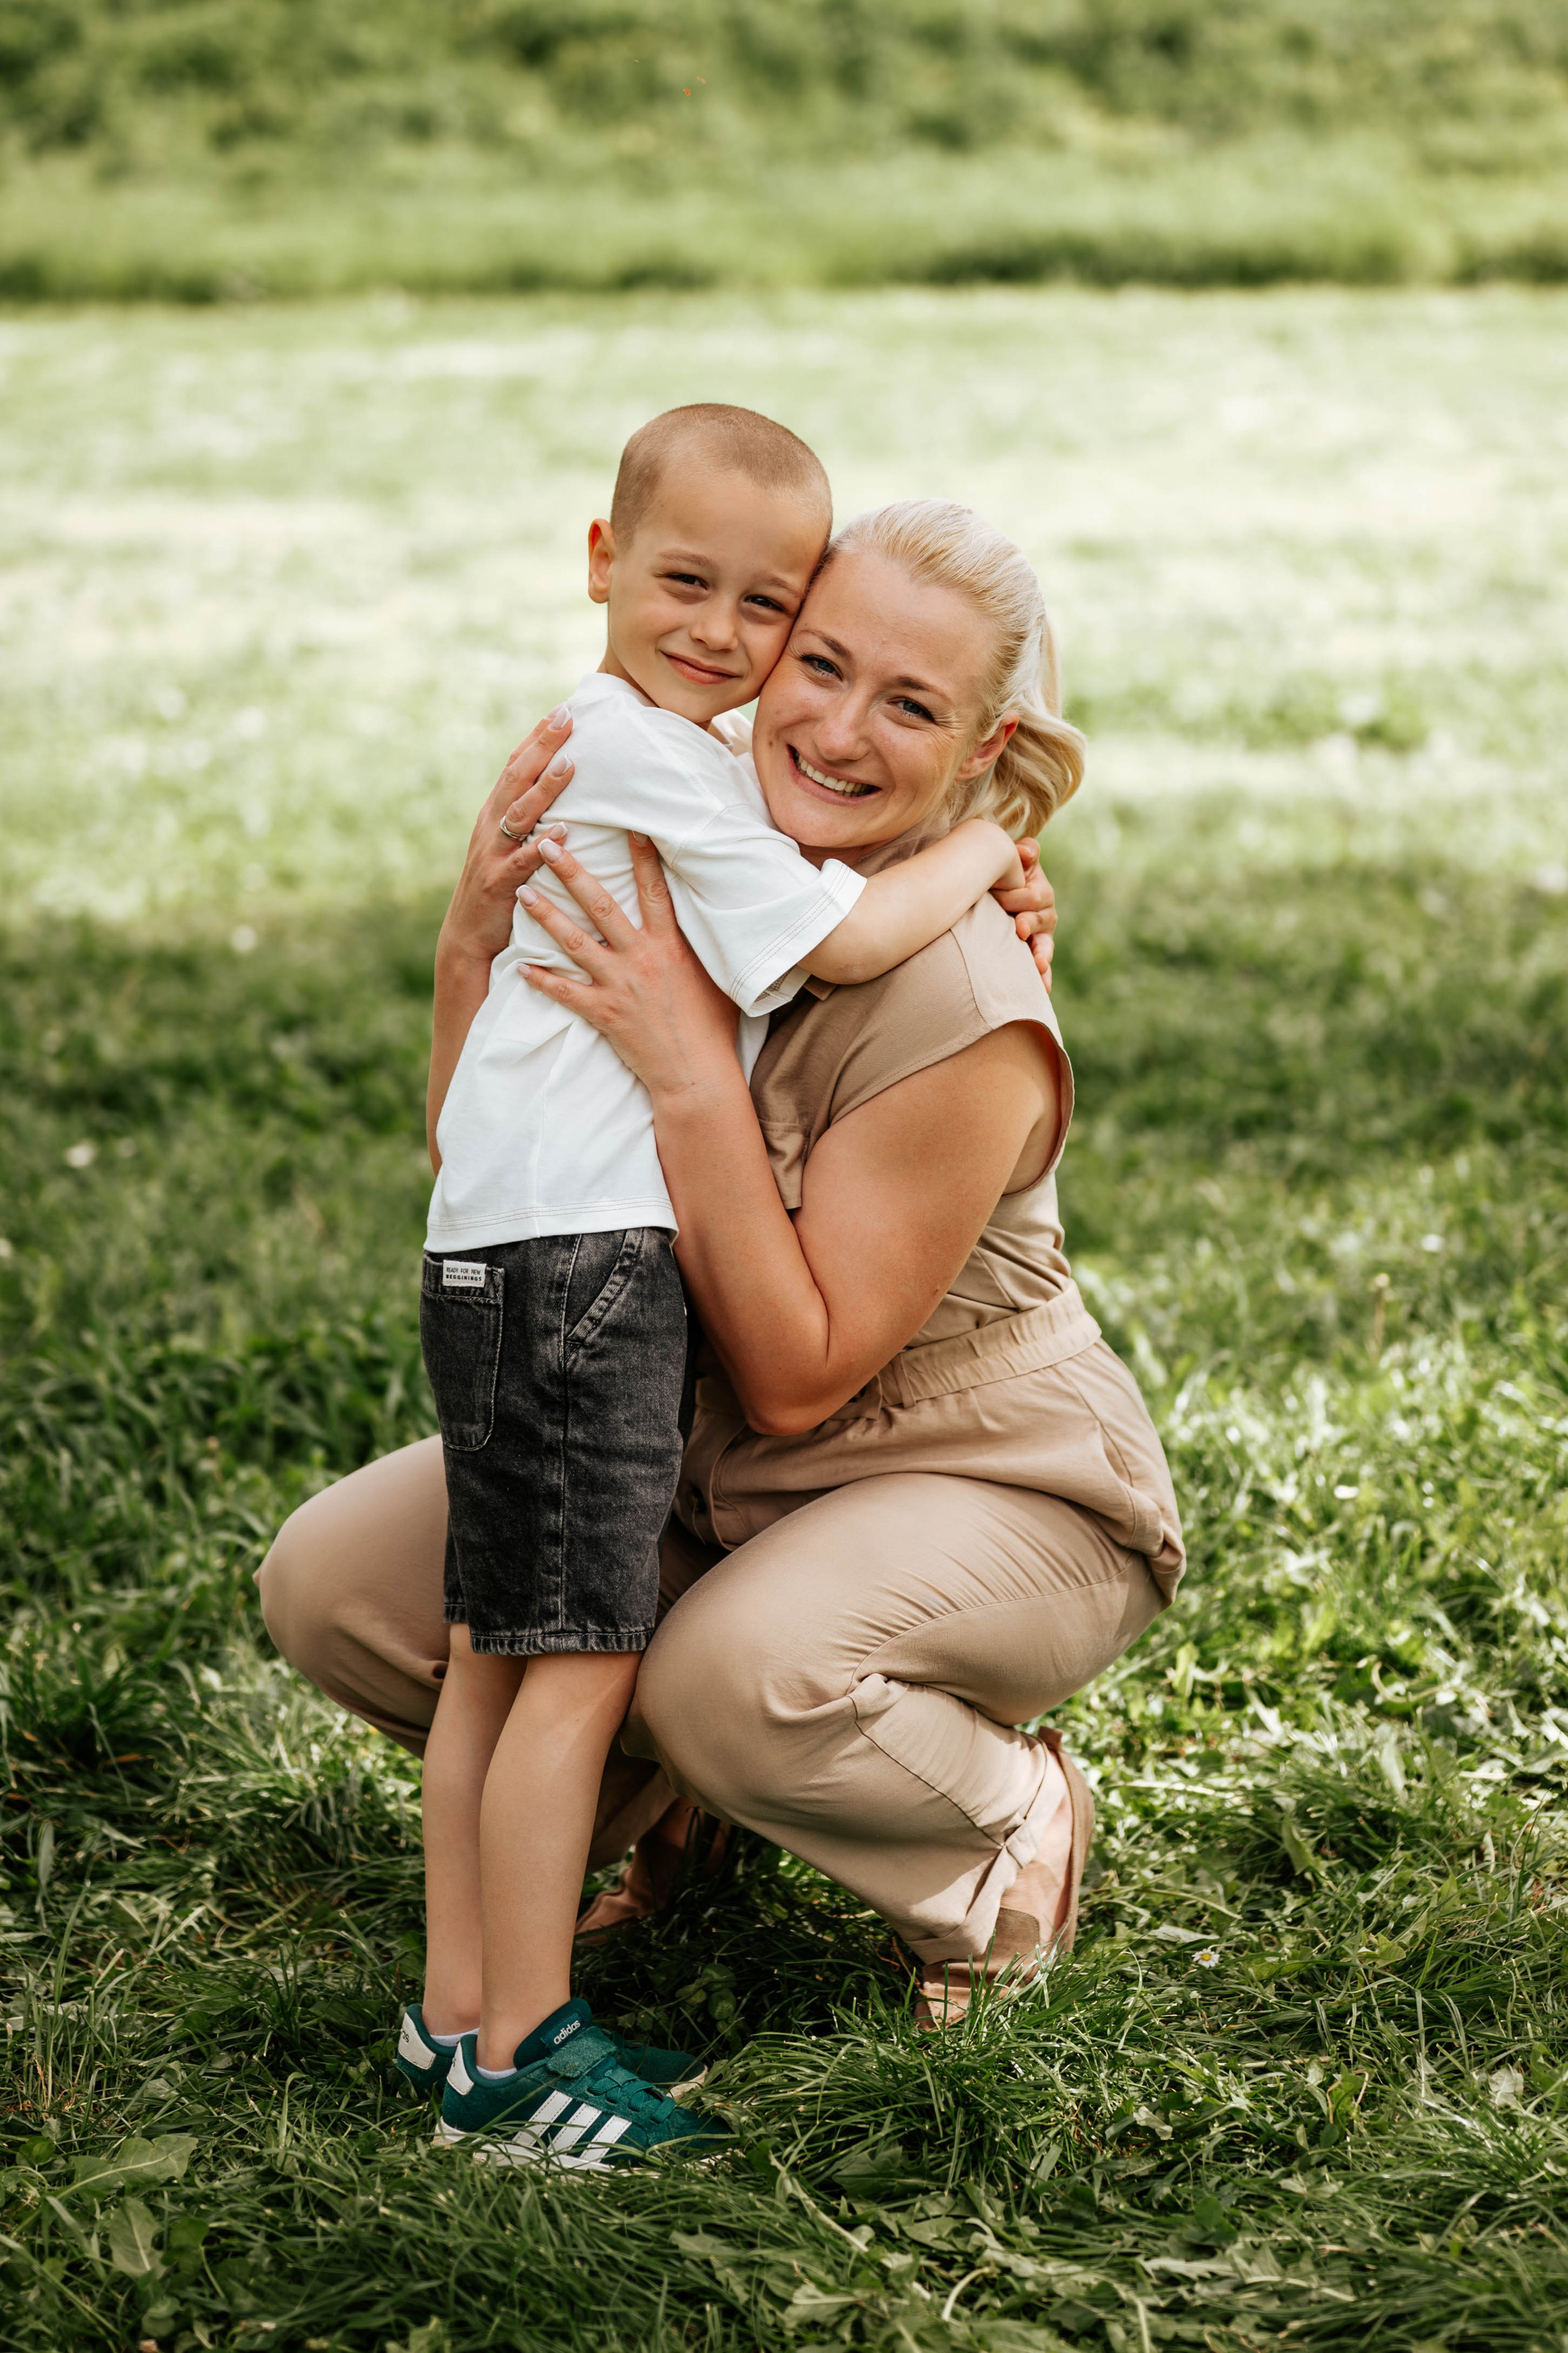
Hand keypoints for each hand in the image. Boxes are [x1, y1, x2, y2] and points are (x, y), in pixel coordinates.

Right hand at [436, 708, 576, 973]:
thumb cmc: (498, 887)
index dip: (537, 736)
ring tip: (569, 764)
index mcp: (494, 812)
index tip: (562, 709)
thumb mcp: (509, 844)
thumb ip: (527, 816)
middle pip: (517, 777)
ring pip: (519, 813)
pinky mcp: (498, 882)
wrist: (468, 936)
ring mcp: (492, 852)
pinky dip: (541, 846)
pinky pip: (522, 861)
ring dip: (544, 788)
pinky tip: (562, 832)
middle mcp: (490, 825)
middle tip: (567, 717)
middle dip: (542, 745)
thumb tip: (558, 785)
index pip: (516, 765)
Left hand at [517, 834, 740, 1098]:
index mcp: (671, 945)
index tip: (627, 824)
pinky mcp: (603, 1013)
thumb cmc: (712, 1026)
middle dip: (573, 873)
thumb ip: (703, 944)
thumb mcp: (716, 975)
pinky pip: (564, 992)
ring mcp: (620, 985)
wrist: (697, 1073)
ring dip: (546, 915)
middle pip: (602, 906)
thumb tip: (712, 915)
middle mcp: (642, 958)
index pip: (655, 890)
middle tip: (548, 846)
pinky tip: (520, 967)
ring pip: (574, 942)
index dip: (642, 855)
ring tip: (522, 892)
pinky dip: (541, 980)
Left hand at [990, 838, 1056, 989]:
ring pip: (1045, 945)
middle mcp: (1044, 913)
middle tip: (1017, 927)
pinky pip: (1042, 966)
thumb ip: (1023, 853)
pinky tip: (1044, 989)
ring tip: (1038, 964)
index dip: (1019, 897)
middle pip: (1042, 920)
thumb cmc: (1003, 875)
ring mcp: (1040, 935)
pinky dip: (1044, 977)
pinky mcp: (1034, 952)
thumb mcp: (1013, 860)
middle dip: (1029, 923)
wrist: (994, 893)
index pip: (1034, 895)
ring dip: (1041, 954)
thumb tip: (1024, 850)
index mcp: (1039, 891)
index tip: (999, 896)